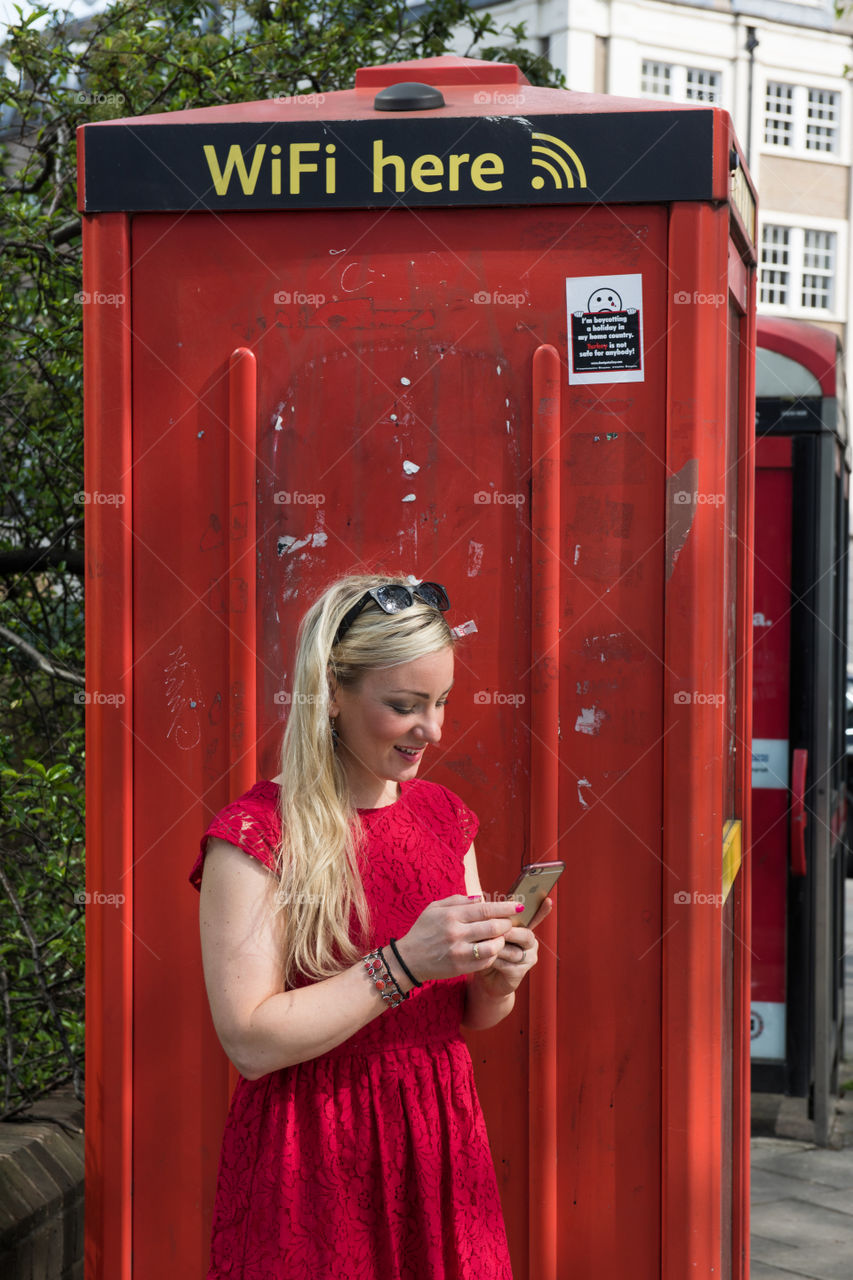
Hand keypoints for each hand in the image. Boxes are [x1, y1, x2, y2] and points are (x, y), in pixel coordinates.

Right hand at [397, 894, 526, 983]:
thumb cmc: (423, 930)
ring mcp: (459, 953)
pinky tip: (492, 949)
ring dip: (502, 941)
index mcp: (451, 915)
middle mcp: (456, 933)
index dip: (505, 907)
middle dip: (507, 924)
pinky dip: (493, 954)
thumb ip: (458, 900)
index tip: (518, 906)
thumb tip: (481, 898)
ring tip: (501, 937)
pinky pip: (486, 961)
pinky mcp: (461, 968)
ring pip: (492, 946)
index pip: (485, 909)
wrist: (408, 959)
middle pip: (493, 927)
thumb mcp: (435, 908)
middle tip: (510, 922)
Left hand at [469, 897, 552, 999]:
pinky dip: (495, 961)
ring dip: (498, 949)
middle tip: (499, 932)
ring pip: (514, 951)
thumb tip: (483, 901)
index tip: (548, 900)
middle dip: (511, 933)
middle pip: (526, 935)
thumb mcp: (488, 933)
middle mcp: (530, 943)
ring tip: (484, 946)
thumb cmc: (485, 950)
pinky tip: (486, 959)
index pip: (534, 917)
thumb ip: (491, 921)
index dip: (542, 910)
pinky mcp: (520, 972)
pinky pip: (507, 965)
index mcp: (523, 929)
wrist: (485, 978)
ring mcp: (528, 958)